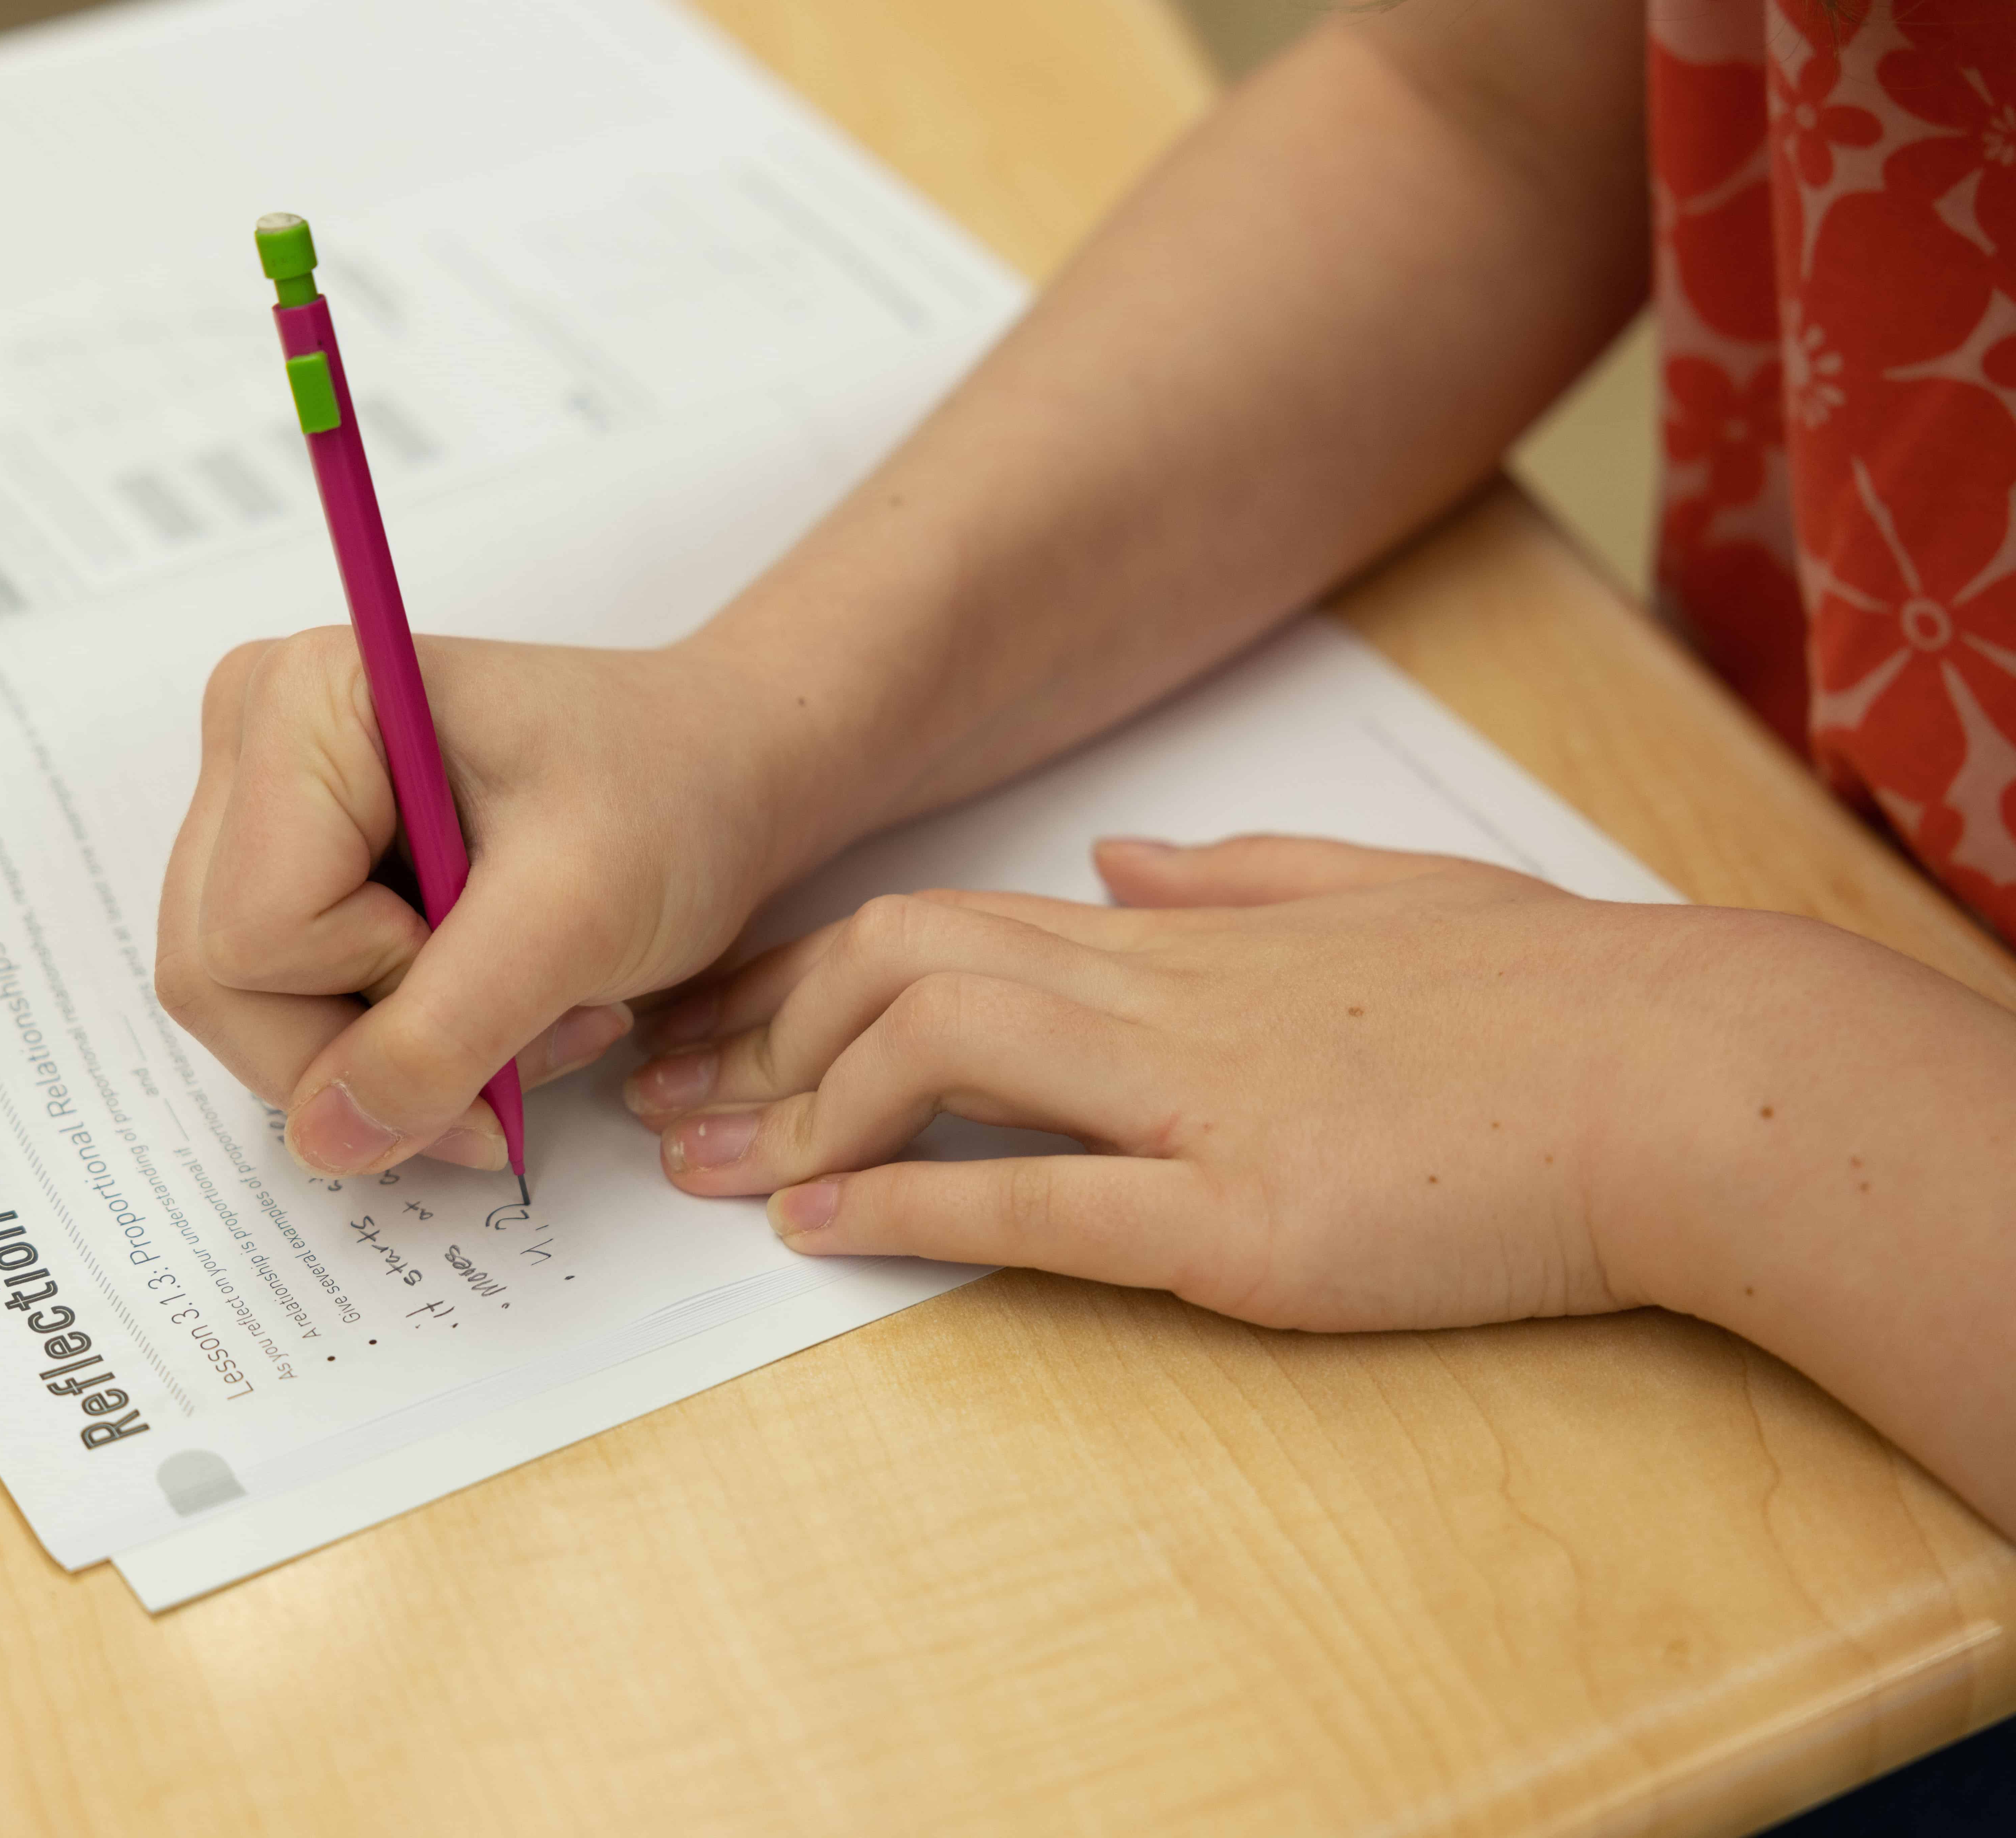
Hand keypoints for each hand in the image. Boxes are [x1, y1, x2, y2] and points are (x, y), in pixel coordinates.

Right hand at [156, 629, 832, 1177]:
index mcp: (299, 698)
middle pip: (223, 983)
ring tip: (535, 1015)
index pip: (252, 938)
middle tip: (538, 1027)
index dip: (381, 989)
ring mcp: (257, 805)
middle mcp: (249, 737)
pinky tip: (500, 1007)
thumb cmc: (672, 797)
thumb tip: (323, 1141)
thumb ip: (443, 1032)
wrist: (723, 769)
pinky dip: (399, 1044)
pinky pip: (289, 1008)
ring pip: (252, 1012)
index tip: (520, 955)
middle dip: (382, 1051)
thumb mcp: (577, 916)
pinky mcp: (288, 867)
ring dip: (400, 1060)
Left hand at [621, 836, 1836, 1332]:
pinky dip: (912, 1205)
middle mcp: (1165, 999)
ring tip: (711, 1176)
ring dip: (804, 1115)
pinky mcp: (1247, 1215)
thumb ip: (1238, 873)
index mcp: (1187, 939)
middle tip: (665, 1105)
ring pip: (939, 1053)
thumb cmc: (1543, 1001)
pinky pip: (1039, 1196)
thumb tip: (1116, 855)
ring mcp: (1201, 1100)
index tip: (719, 1025)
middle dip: (760, 1034)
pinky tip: (823, 1230)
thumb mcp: (1382, 897)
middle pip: (900, 967)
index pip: (941, 923)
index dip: (804, 973)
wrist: (1686, 1076)